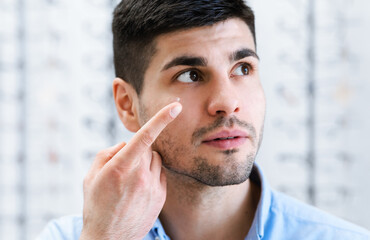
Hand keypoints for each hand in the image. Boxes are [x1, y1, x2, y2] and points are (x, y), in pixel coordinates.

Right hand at [80, 102, 181, 239]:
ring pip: (156, 160)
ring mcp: (153, 188)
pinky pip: (160, 174)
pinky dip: (151, 175)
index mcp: (120, 168)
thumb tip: (125, 144)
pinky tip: (139, 189)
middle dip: (137, 151)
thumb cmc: (96, 205)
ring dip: (145, 163)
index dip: (161, 119)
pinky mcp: (161, 197)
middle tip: (124, 168)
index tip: (175, 107)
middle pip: (148, 148)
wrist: (108, 239)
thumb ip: (107, 153)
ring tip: (131, 181)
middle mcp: (140, 176)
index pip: (145, 137)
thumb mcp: (91, 177)